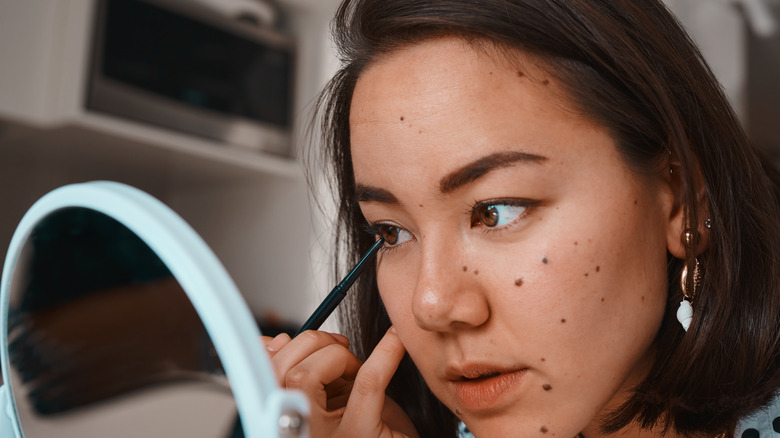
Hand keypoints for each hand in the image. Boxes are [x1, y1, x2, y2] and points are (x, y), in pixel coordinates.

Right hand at [263, 327, 418, 437]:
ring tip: (355, 365)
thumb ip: (308, 373)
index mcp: (291, 422)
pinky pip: (367, 382)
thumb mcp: (333, 398)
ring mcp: (327, 437)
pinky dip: (384, 352)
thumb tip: (274, 341)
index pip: (266, 379)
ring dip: (336, 354)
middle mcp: (302, 432)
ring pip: (306, 376)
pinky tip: (395, 340)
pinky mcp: (361, 434)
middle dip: (311, 343)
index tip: (290, 340)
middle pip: (283, 373)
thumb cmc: (370, 428)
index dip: (275, 351)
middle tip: (338, 348)